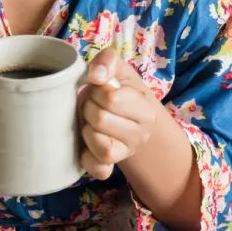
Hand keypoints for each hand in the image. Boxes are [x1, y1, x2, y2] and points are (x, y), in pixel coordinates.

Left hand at [79, 46, 161, 179]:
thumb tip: (96, 76)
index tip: (100, 90)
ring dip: (87, 130)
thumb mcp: (117, 69)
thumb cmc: (118, 90)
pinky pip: (97, 170)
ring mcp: (126, 154)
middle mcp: (141, 135)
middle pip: (101, 119)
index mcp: (146, 110)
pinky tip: (85, 145)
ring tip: (90, 121)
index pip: (111, 98)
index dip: (98, 91)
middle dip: (89, 108)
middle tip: (92, 105)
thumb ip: (108, 61)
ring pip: (99, 145)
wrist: (127, 117)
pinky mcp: (109, 168)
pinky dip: (87, 158)